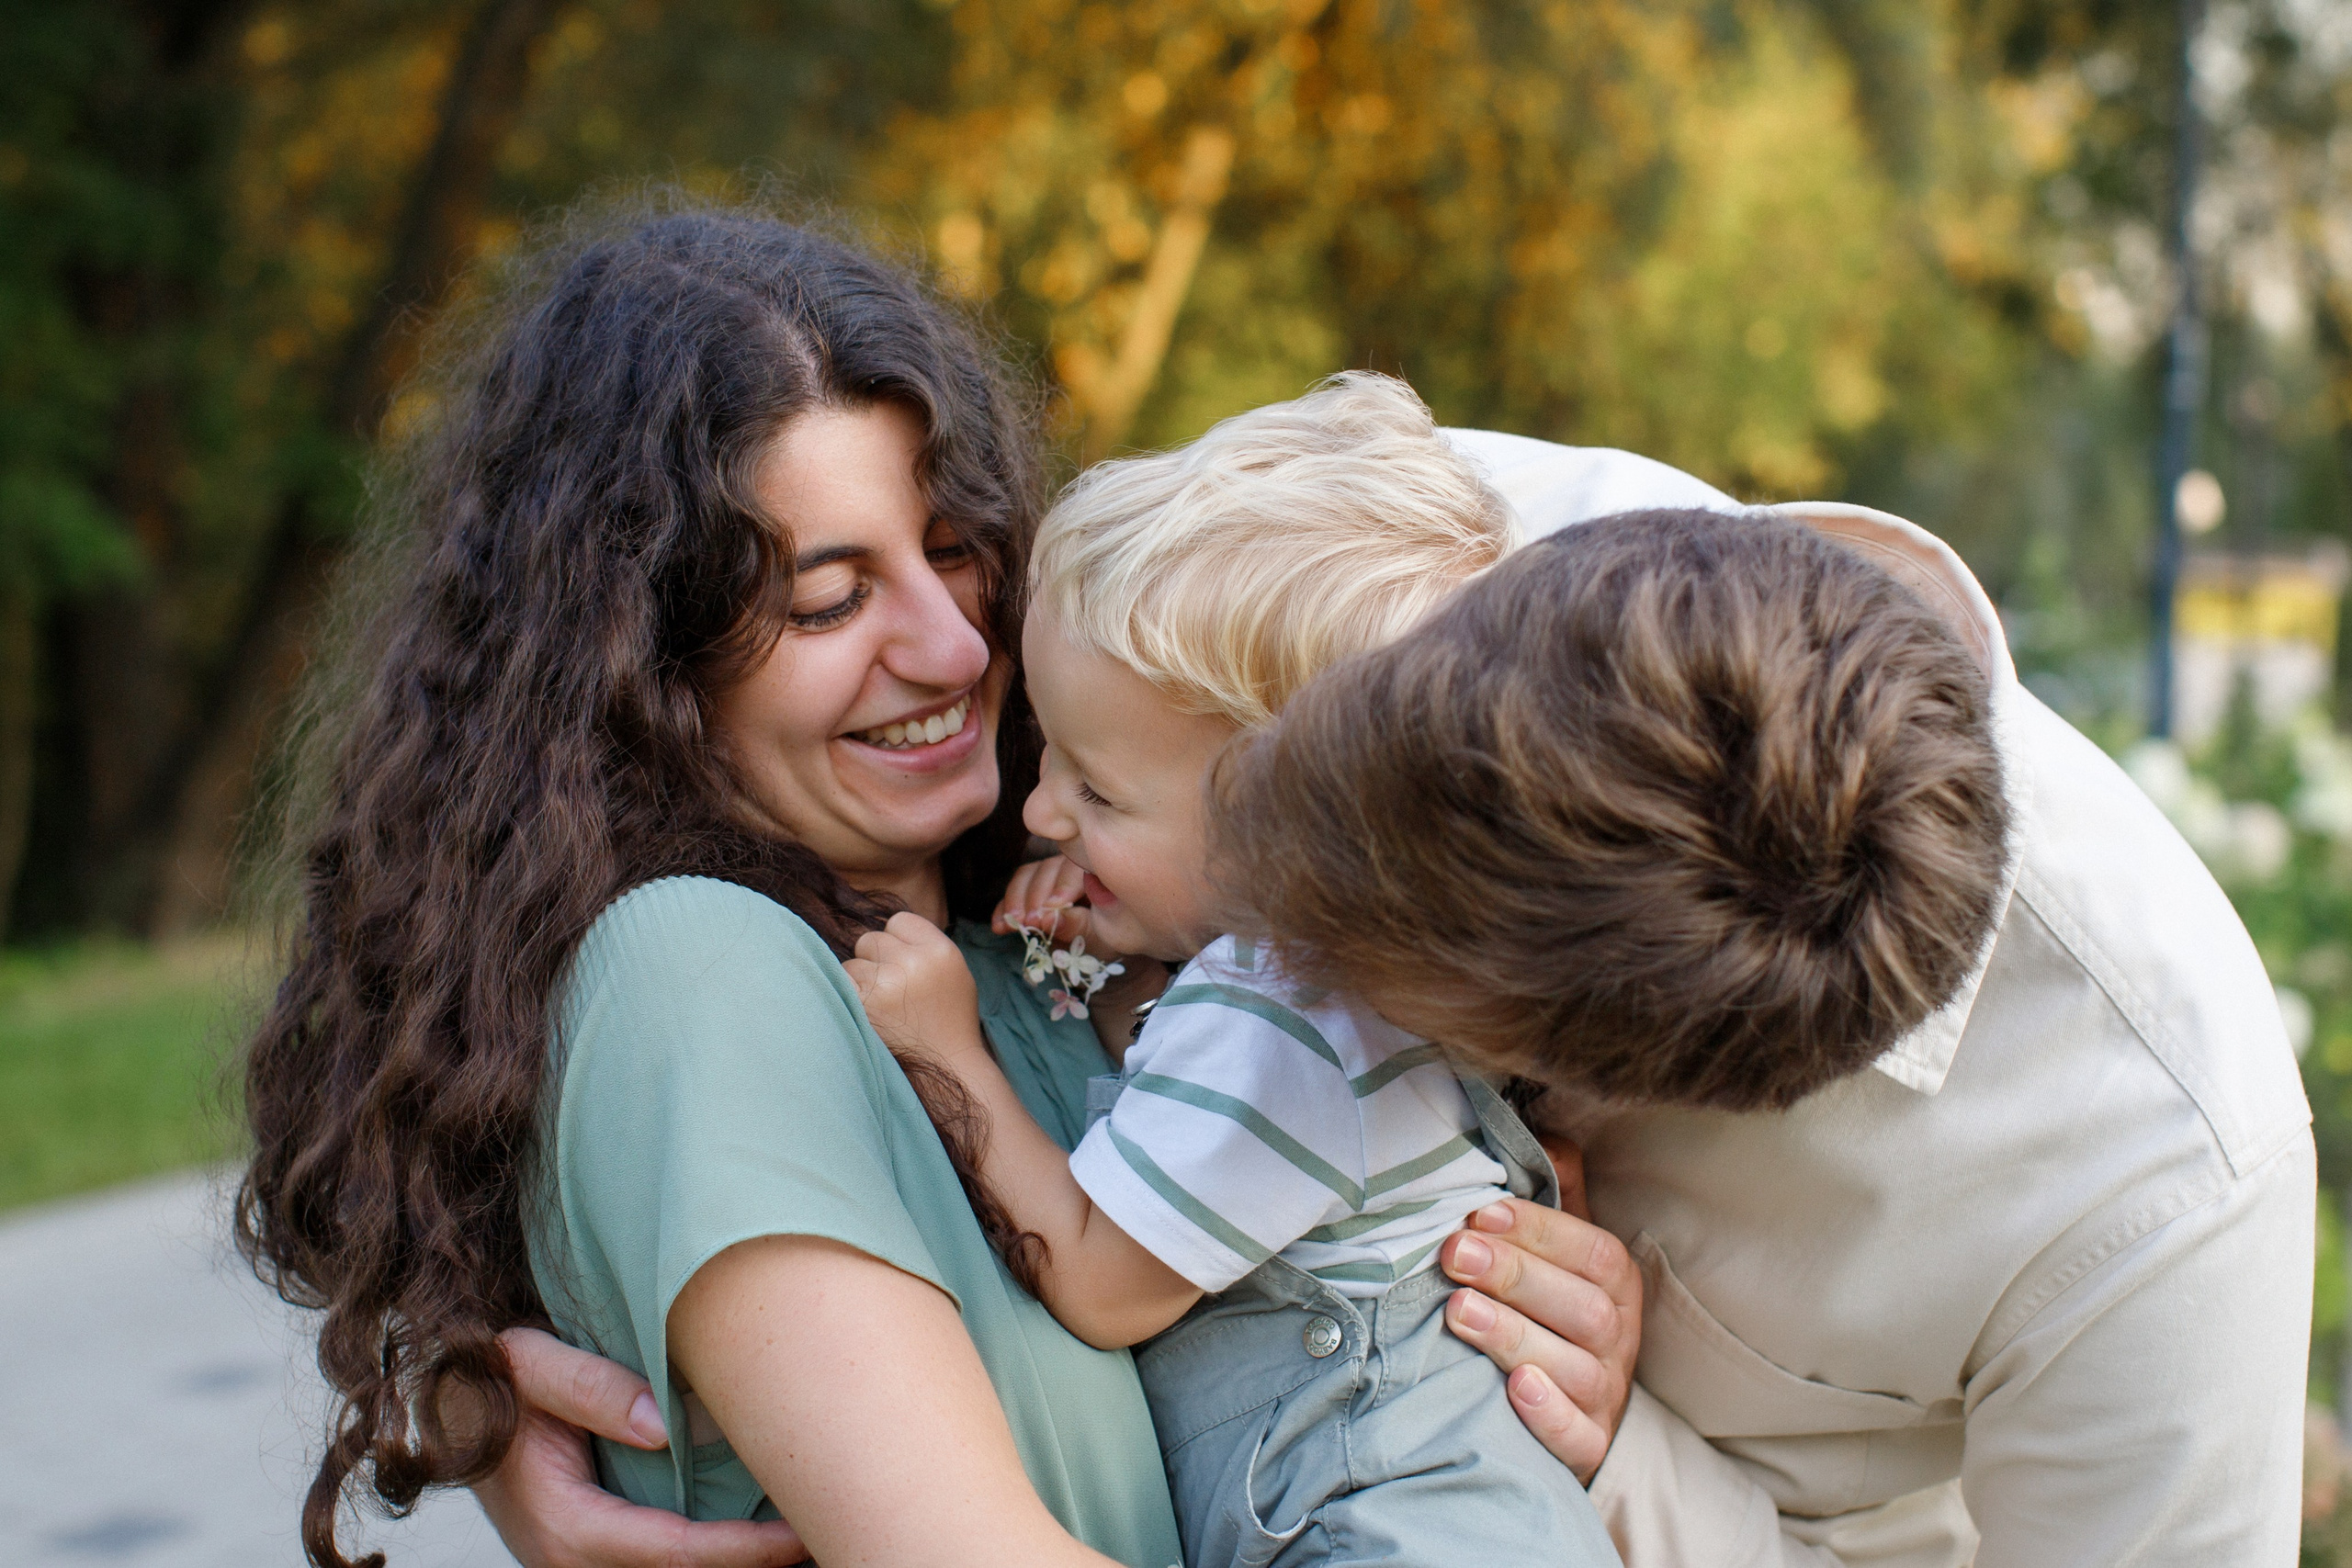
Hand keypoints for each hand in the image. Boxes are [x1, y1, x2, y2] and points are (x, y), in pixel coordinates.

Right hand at [474, 1326, 807, 1567]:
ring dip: (735, 1562)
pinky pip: (660, 1561)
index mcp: (566, 1525)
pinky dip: (711, 1554)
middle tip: (825, 1538)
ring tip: (808, 1541)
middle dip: (752, 1566)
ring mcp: (583, 1561)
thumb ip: (588, 1386)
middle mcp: (573, 1560)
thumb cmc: (488, 1380)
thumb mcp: (526, 1362)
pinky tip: (760, 1536)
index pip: (674, 1553)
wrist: (447, 1406)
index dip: (743, 1551)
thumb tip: (662, 1426)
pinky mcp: (594, 1550)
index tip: (799, 1535)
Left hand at [845, 911, 983, 1059]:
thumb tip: (883, 929)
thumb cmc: (947, 1019)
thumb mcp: (952, 972)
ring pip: (851, 964)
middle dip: (874, 961)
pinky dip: (846, 998)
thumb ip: (922, 946)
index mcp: (941, 951)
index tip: (902, 965)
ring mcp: (887, 986)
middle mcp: (915, 963)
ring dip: (859, 984)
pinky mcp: (863, 1008)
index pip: (898, 921)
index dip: (896, 942)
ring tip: (882, 1009)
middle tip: (891, 992)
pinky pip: (839, 986)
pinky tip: (865, 1015)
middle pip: (870, 940)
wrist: (949, 1067)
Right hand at [990, 855, 1105, 953]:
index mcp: (1095, 869)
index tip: (1051, 909)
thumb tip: (1050, 918)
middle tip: (1029, 923)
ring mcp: (1049, 871)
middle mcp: (1071, 863)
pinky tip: (999, 926)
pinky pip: (1014, 889)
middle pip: (1047, 870)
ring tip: (1012, 925)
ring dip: (1015, 900)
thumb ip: (1077, 924)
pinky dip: (1004, 907)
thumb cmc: (1112, 935)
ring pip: (1027, 875)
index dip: (1062, 886)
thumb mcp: (1099, 935)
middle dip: (1035, 897)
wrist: (1106, 937)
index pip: (1076, 868)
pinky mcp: (1031, 884)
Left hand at [1438, 1141, 1640, 1483]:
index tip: (1479, 1211)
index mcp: (1615, 1284)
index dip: (1541, 1229)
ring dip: (1516, 1336)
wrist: (1559, 1412)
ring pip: (1578, 1369)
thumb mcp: (1557, 1249)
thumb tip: (1543, 1127)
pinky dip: (1548, 1414)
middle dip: (1516, 1275)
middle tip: (1455, 1253)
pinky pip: (1577, 1436)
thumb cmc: (1547, 1311)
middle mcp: (1618, 1339)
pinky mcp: (1586, 1447)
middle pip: (1585, 1307)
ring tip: (1459, 1311)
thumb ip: (1553, 1193)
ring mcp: (1603, 1396)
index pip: (1593, 1251)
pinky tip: (1513, 1390)